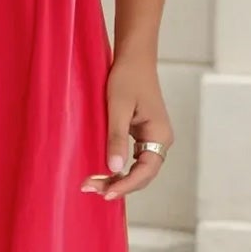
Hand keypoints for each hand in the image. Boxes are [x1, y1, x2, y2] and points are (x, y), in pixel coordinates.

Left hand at [80, 57, 172, 201]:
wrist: (134, 58)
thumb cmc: (127, 77)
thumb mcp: (117, 107)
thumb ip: (116, 138)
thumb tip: (114, 168)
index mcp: (160, 135)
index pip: (145, 171)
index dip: (126, 186)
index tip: (106, 194)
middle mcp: (160, 140)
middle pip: (142, 174)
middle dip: (119, 185)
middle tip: (90, 188)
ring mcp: (152, 138)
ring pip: (137, 169)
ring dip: (118, 178)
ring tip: (93, 184)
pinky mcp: (142, 134)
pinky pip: (133, 159)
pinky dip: (119, 167)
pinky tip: (102, 171)